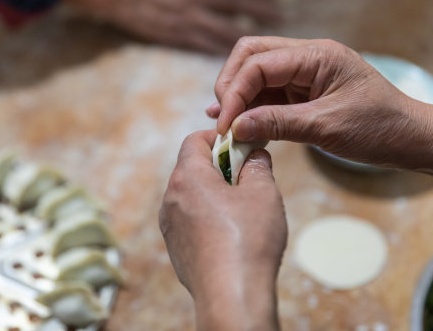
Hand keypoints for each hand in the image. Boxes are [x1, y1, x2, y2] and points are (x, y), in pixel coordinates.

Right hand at [66, 0, 280, 53]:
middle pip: (238, 3)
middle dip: (262, 10)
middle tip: (282, 17)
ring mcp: (188, 16)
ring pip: (225, 26)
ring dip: (248, 33)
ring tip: (266, 39)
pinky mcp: (177, 35)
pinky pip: (205, 44)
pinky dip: (222, 49)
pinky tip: (236, 55)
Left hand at [160, 130, 285, 330]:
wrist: (231, 295)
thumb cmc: (247, 241)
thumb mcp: (263, 192)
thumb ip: (258, 166)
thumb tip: (254, 155)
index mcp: (187, 177)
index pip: (194, 140)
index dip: (218, 137)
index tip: (240, 145)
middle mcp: (170, 198)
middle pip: (191, 167)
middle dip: (219, 166)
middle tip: (247, 177)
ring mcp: (169, 225)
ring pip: (190, 195)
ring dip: (213, 193)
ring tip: (242, 208)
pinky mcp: (174, 247)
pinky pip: (189, 220)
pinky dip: (207, 216)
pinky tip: (231, 233)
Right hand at [212, 36, 432, 168]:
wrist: (412, 138)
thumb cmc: (381, 128)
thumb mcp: (327, 127)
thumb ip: (278, 124)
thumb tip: (235, 127)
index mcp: (317, 55)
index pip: (259, 63)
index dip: (234, 92)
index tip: (225, 125)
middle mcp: (308, 57)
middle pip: (252, 56)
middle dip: (231, 85)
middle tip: (223, 118)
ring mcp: (305, 73)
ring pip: (257, 74)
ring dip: (239, 98)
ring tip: (226, 127)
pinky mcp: (305, 92)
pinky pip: (269, 94)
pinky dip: (252, 108)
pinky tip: (240, 125)